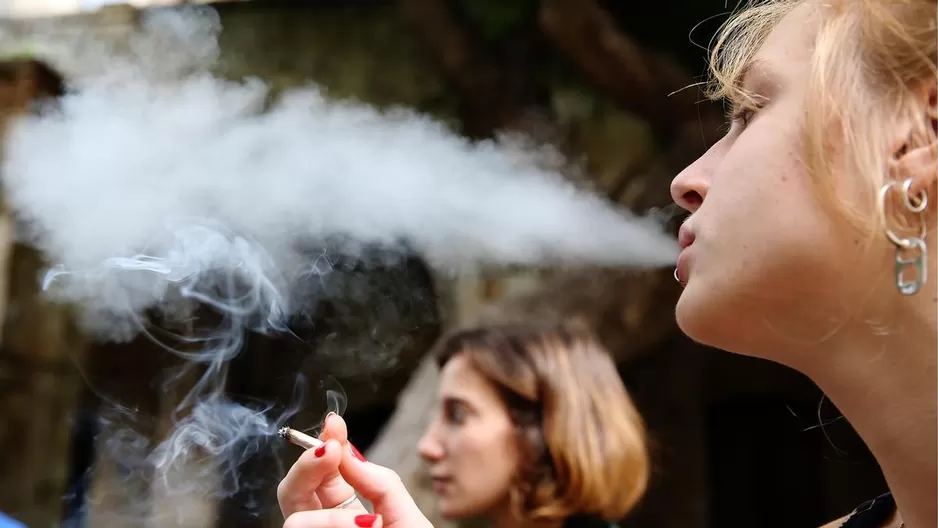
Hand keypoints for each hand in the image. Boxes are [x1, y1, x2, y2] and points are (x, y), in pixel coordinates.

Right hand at [277, 414, 431, 527]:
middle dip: (309, 465)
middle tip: (330, 454)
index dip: (324, 444)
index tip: (334, 425)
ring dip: (329, 519)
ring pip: (293, 519)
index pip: (324, 473)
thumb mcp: (408, 518)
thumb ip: (380, 483)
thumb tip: (345, 450)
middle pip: (294, 490)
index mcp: (349, 513)